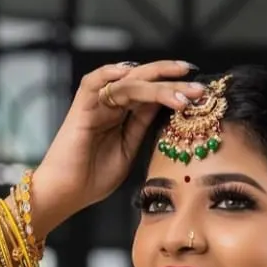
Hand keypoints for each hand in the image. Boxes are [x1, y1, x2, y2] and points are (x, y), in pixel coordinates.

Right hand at [29, 59, 206, 235]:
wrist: (66, 193)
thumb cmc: (93, 179)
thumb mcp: (128, 150)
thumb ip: (142, 126)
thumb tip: (162, 106)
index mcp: (122, 115)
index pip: (152, 94)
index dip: (174, 89)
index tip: (200, 92)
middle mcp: (110, 104)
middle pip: (144, 82)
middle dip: (172, 80)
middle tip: (198, 85)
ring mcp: (96, 104)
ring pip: (128, 83)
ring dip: (156, 85)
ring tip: (181, 94)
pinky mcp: (81, 109)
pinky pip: (94, 83)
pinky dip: (110, 74)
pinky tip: (131, 73)